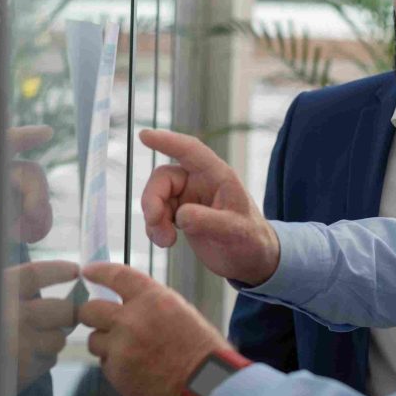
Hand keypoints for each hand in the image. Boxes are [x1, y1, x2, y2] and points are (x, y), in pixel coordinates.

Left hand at [0, 126, 52, 271]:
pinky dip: (40, 227)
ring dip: (39, 215)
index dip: (25, 137)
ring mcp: (15, 196)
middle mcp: (1, 177)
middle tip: (31, 215)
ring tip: (23, 234)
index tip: (47, 133)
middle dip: (35, 193)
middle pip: (30, 173)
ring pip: (41, 195)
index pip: (2, 146)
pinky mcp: (25, 216)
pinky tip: (27, 237)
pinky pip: (44, 215)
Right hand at [0, 259, 78, 395]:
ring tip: (31, 342)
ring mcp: (20, 347)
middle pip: (62, 309)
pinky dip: (42, 360)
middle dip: (66, 312)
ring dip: (52, 339)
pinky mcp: (24, 373)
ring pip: (59, 338)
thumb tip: (46, 291)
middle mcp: (11, 317)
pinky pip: (49, 361)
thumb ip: (7, 293)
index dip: (60, 270)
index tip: (75, 271)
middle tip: (63, 315)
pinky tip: (22, 361)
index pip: (38, 274)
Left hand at [79, 262, 228, 395]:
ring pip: (94, 340)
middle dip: (91, 314)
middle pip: (90, 310)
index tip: (88, 272)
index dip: (98, 272)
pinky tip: (137, 368)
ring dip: (105, 343)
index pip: (115, 276)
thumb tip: (125, 303)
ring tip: (128, 351)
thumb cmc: (200, 348)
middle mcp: (130, 319)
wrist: (204, 383)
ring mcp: (120, 348)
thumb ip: (149, 303)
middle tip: (99, 319)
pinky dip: (116, 365)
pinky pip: (105, 364)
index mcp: (151, 298)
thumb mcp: (179, 310)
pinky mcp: (116, 373)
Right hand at [139, 129, 279, 286]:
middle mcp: (201, 182)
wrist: (250, 260)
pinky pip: (157, 214)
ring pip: (157, 197)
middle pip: (164, 178)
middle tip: (155, 222)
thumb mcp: (236, 231)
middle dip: (153, 200)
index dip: (168, 141)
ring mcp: (189, 198)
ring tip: (166, 241)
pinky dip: (154, 227)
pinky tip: (165, 241)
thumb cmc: (251, 240)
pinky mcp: (180, 214)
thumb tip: (181, 215)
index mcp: (218, 176)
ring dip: (154, 219)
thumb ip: (209, 221)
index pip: (190, 151)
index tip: (145, 135)